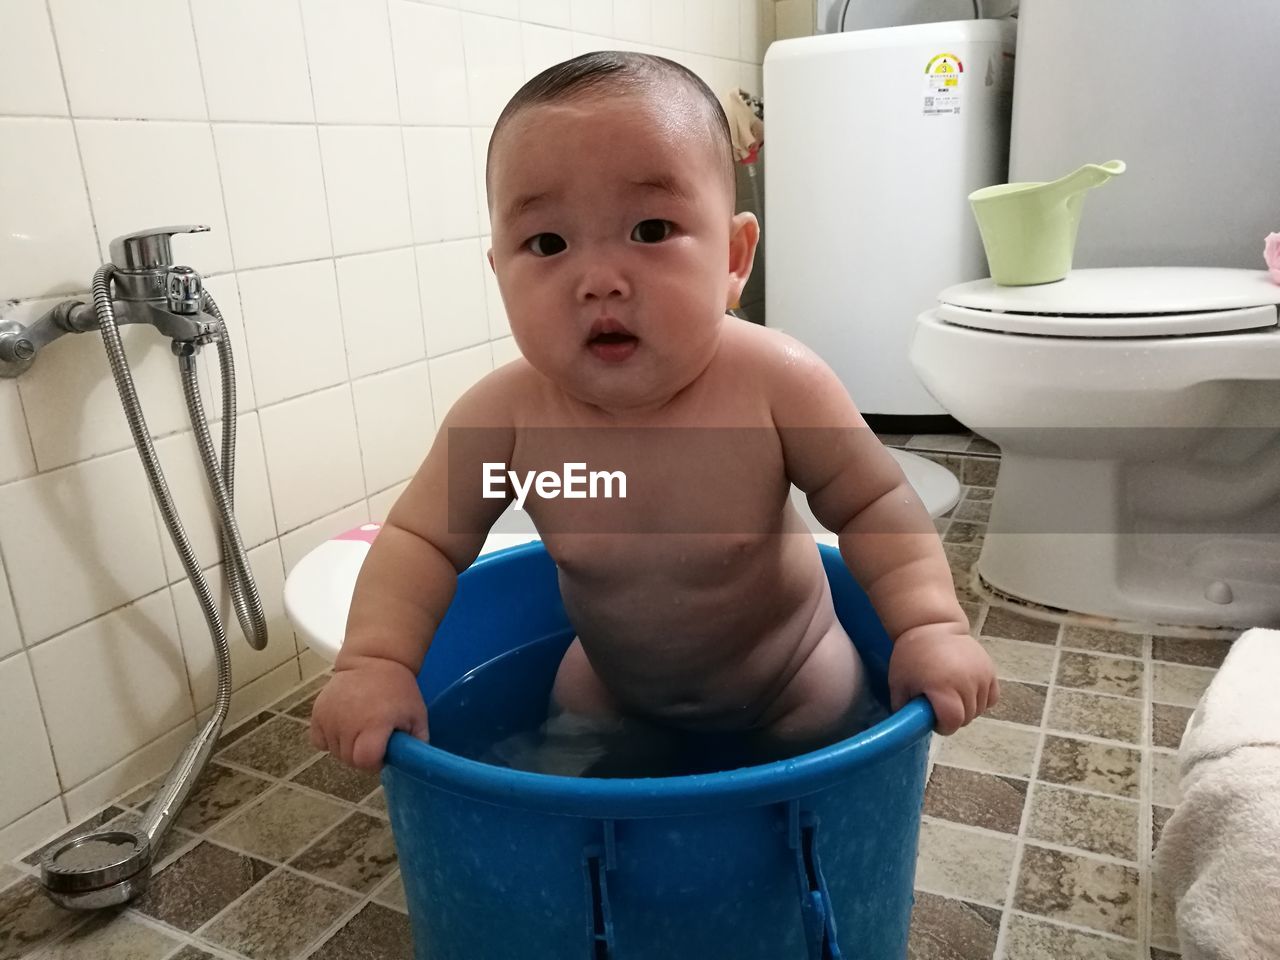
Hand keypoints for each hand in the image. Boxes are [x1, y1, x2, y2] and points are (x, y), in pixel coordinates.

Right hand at [310, 658, 428, 770]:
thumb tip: (413, 765)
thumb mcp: (417, 716)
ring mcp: (329, 717)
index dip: (375, 762)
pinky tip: (344, 726)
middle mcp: (347, 723)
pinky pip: (319, 741)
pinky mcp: (317, 713)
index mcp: (374, 724)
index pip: (365, 762)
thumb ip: (417, 744)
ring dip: (347, 747)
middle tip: (373, 738)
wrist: (374, 661)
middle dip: (362, 755)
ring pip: (334, 752)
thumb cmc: (399, 691)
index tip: (382, 750)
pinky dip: (330, 739)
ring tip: (360, 727)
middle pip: (349, 759)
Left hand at [888, 624, 998, 734]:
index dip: (942, 726)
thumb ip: (905, 710)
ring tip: (951, 694)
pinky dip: (981, 699)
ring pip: (979, 709)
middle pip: (966, 718)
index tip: (933, 718)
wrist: (931, 626)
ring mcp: (981, 676)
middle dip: (952, 718)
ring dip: (966, 708)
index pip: (952, 722)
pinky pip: (991, 697)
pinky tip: (966, 690)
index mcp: (943, 687)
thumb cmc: (910, 656)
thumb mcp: (898, 684)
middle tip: (939, 705)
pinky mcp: (990, 670)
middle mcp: (966, 683)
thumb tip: (908, 730)